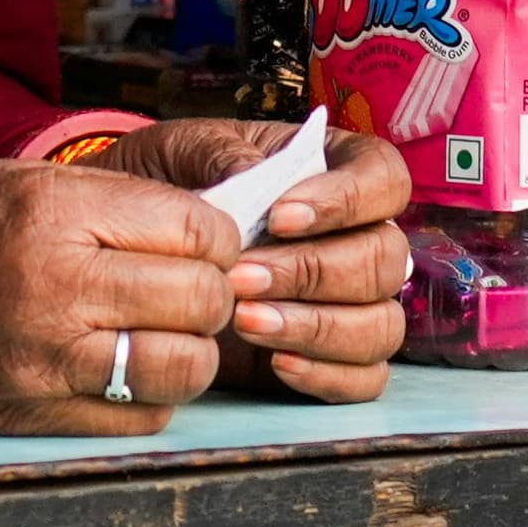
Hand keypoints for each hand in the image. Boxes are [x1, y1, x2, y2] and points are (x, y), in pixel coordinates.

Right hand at [0, 161, 237, 433]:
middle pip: (202, 298)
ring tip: (160, 330)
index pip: (198, 229)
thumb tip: (215, 227)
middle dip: (211, 292)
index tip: (200, 242)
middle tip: (186, 286)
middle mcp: (54, 286)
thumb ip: (115, 201)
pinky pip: (142, 418)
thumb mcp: (18, 183)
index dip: (217, 237)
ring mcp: (45, 360)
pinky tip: (122, 367)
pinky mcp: (36, 416)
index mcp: (51, 213)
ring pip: (185, 366)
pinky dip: (151, 396)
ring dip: (189, 349)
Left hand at [95, 120, 410, 402]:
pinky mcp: (337, 356)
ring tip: (245, 321)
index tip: (280, 218)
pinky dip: (327, 373)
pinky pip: (365, 376)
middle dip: (312, 271)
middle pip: (385, 258)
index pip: (385, 181)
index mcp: (339, 170)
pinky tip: (275, 362)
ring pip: (381, 323)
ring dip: (317, 327)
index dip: (347, 200)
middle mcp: (361, 236)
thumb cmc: (175, 183)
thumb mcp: (184, 150)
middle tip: (241, 278)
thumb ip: (220, 154)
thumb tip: (253, 175)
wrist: (141, 243)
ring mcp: (356, 301)